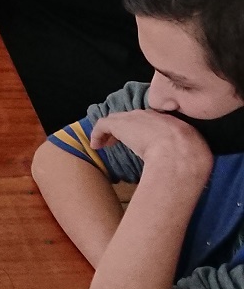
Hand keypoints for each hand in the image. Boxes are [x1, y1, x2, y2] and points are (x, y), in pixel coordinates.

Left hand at [89, 109, 213, 184]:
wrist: (181, 154)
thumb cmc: (190, 158)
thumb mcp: (192, 155)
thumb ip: (187, 156)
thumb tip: (187, 172)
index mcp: (170, 122)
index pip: (153, 121)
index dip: (144, 130)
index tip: (141, 140)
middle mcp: (151, 116)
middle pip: (133, 118)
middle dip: (126, 128)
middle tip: (119, 140)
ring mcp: (136, 118)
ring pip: (117, 120)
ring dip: (110, 132)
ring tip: (104, 144)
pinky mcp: (120, 124)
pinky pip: (104, 125)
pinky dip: (98, 134)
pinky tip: (96, 146)